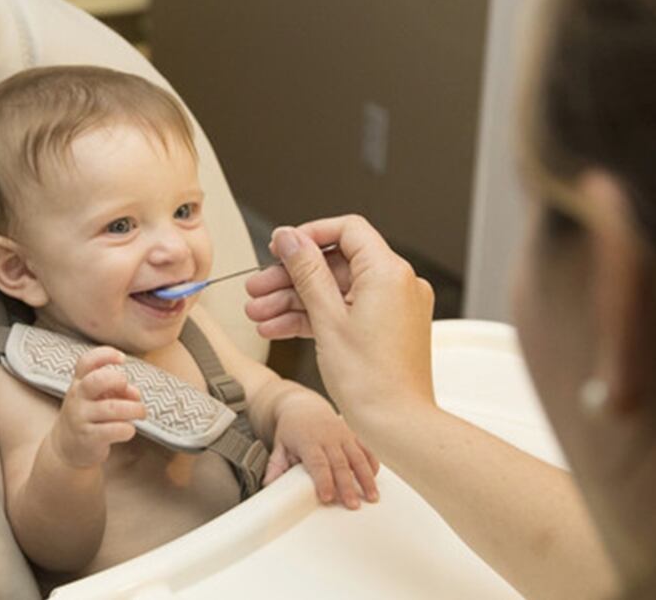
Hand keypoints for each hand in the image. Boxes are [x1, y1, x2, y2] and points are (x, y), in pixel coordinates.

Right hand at [49, 347, 145, 468]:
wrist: (66, 448)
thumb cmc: (89, 416)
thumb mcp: (97, 398)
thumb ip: (117, 390)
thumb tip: (135, 394)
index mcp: (79, 383)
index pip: (86, 362)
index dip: (105, 355)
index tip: (122, 359)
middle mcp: (77, 398)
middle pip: (97, 380)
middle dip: (119, 381)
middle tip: (127, 388)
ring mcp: (81, 418)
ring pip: (113, 408)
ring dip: (134, 409)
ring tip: (140, 413)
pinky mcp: (89, 438)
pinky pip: (114, 430)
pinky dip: (128, 429)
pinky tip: (128, 430)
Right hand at [245, 216, 435, 423]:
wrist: (396, 425)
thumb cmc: (371, 381)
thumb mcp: (327, 318)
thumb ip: (306, 271)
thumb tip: (290, 239)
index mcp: (388, 272)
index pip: (347, 231)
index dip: (309, 236)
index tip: (280, 248)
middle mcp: (397, 284)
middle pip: (335, 264)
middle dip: (291, 277)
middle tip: (258, 289)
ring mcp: (393, 307)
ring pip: (335, 291)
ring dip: (294, 301)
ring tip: (259, 314)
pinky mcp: (386, 328)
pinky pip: (345, 311)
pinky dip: (314, 317)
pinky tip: (280, 328)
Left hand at [264, 392, 379, 507]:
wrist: (302, 405)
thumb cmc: (290, 429)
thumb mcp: (279, 445)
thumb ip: (275, 466)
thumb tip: (268, 486)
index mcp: (308, 440)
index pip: (317, 463)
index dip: (323, 480)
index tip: (327, 497)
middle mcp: (328, 437)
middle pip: (340, 464)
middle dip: (347, 486)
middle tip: (352, 505)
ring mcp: (343, 435)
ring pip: (358, 458)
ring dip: (366, 478)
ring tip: (372, 498)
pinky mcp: (352, 435)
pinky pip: (365, 450)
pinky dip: (372, 464)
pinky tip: (375, 480)